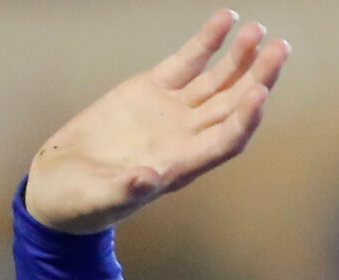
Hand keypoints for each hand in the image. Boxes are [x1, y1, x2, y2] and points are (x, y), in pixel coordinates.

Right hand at [23, 10, 289, 235]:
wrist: (58, 184)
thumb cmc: (81, 201)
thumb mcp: (98, 199)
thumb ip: (124, 191)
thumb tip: (147, 180)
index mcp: (181, 166)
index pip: (226, 141)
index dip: (245, 119)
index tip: (260, 92)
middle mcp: (186, 137)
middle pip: (233, 106)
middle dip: (258, 78)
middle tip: (280, 50)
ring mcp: (172, 112)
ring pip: (216, 82)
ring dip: (240, 57)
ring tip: (258, 31)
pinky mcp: (152, 90)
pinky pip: (186, 63)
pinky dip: (206, 42)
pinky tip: (225, 19)